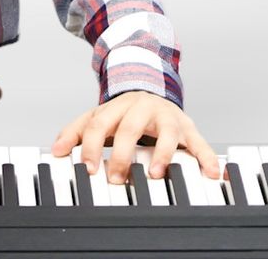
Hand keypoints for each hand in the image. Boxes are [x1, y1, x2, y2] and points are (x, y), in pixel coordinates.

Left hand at [51, 90, 220, 183]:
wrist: (152, 90)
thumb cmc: (123, 113)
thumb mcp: (98, 117)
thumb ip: (76, 132)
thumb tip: (56, 150)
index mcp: (117, 106)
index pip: (100, 124)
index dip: (92, 146)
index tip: (88, 169)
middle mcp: (142, 108)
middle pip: (130, 127)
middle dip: (122, 154)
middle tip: (115, 178)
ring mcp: (167, 117)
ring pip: (167, 132)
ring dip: (162, 153)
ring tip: (156, 173)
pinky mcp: (188, 127)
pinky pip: (200, 142)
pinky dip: (207, 157)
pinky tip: (211, 172)